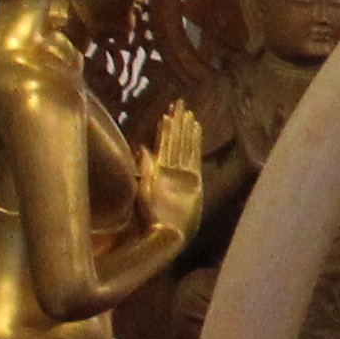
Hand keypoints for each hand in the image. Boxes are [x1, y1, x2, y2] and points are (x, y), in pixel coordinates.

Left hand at [139, 104, 206, 231]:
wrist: (168, 235)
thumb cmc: (153, 218)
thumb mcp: (144, 193)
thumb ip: (146, 171)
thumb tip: (142, 148)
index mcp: (158, 170)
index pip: (163, 144)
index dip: (165, 129)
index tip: (167, 113)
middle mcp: (171, 169)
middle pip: (175, 140)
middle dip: (177, 122)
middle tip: (180, 103)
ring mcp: (183, 174)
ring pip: (185, 146)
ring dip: (186, 130)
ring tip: (188, 114)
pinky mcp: (194, 181)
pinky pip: (195, 156)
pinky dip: (195, 143)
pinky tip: (196, 130)